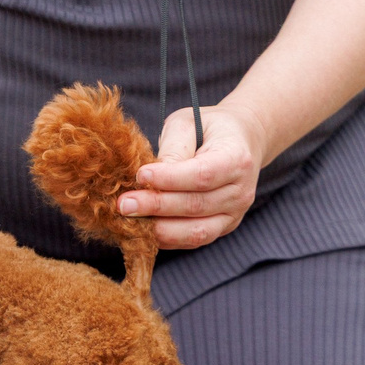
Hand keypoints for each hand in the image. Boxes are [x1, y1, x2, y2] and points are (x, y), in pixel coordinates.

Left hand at [118, 106, 263, 249]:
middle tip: (124, 204)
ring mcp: (234, 214)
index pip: (201, 175)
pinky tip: (144, 229)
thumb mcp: (187, 124)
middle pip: (196, 206)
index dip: (169, 179)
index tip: (140, 176)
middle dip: (156, 206)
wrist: (240, 141)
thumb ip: (172, 149)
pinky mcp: (222, 228)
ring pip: (196, 231)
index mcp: (236, 159)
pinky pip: (194, 240)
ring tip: (130, 220)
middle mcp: (240, 192)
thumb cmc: (206, 128)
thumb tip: (149, 178)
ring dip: (160, 229)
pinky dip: (168, 238)